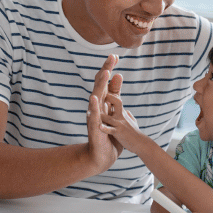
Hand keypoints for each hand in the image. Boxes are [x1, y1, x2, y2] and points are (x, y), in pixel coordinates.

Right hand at [85, 56, 122, 171]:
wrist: (101, 157)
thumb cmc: (108, 134)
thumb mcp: (114, 110)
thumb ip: (115, 94)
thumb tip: (118, 76)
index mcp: (102, 103)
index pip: (106, 82)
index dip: (109, 69)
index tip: (115, 55)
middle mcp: (96, 107)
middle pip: (100, 85)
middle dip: (105, 71)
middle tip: (111, 57)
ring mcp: (94, 117)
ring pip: (96, 98)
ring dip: (100, 85)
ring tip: (105, 72)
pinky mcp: (94, 128)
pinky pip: (93, 116)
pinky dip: (93, 107)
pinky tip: (94, 98)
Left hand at [99, 93, 144, 152]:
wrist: (141, 144)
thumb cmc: (135, 133)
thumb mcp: (133, 122)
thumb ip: (128, 115)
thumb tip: (126, 111)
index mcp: (122, 113)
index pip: (117, 99)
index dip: (110, 94)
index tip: (103, 88)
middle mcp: (121, 116)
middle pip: (116, 102)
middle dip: (108, 97)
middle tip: (99, 94)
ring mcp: (119, 124)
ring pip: (109, 117)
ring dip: (101, 115)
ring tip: (90, 111)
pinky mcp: (119, 133)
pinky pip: (111, 130)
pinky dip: (105, 128)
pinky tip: (99, 127)